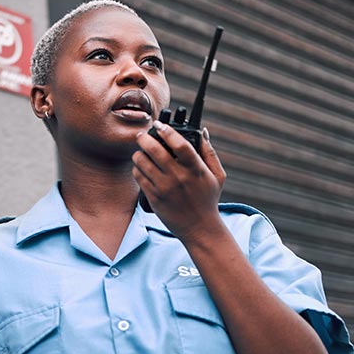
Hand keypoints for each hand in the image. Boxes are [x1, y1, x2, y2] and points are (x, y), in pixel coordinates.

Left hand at [132, 123, 226, 239]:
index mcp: (195, 169)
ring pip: (142, 162)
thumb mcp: (217, 175)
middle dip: (145, 138)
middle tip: (142, 135)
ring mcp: (164, 188)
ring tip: (140, 152)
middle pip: (155, 150)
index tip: (160, 125)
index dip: (167, 131)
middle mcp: (179, 177)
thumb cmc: (208, 199)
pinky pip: (139, 177)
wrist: (199, 228)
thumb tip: (203, 131)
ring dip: (138, 153)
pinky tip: (141, 167)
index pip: (180, 144)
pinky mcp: (154, 198)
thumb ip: (209, 152)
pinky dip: (137, 169)